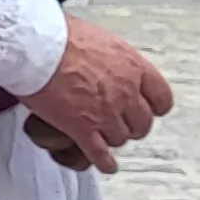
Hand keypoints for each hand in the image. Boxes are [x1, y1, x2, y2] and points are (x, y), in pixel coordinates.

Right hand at [16, 16, 173, 172]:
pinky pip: (99, 153)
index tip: (149, 109)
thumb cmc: (61, 34)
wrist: (37, 46)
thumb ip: (113, 58)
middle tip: (123, 124)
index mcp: (133, 67)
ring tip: (106, 138)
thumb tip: (106, 60)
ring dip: (113, 139)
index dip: (154, 107)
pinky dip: (103, 162)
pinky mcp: (82, 128)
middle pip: (142, 123)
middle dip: (132, 125)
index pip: (161, 97)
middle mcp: (125, 93)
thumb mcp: (100, 38)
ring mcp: (105, 114)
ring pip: (120, 139)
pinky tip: (105, 164)